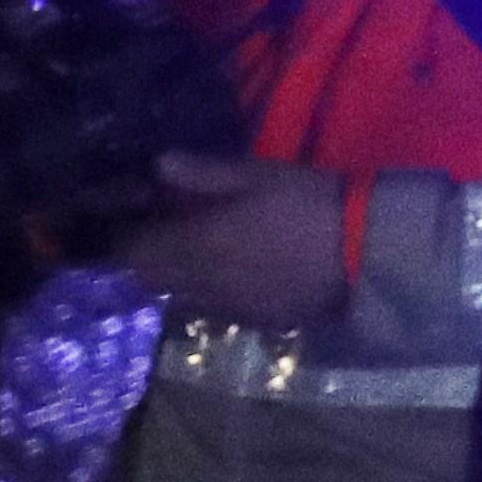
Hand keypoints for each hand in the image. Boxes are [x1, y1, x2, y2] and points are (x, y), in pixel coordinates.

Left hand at [117, 153, 349, 322]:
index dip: (119, 232)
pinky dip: (206, 287)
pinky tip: (230, 269)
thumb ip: (203, 173)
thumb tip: (158, 163)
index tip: (124, 213)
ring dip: (174, 271)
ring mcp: (222, 304)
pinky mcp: (249, 318)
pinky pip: (209, 304)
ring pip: (177, 292)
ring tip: (191, 247)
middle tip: (155, 228)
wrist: (362, 254)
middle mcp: (196, 281)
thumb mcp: (258, 175)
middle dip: (142, 253)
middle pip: (147, 275)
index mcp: (191, 243)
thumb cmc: (307, 203)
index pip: (129, 248)